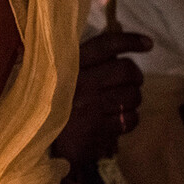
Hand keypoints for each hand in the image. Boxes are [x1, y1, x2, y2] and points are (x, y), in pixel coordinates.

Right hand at [51, 31, 149, 166]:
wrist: (35, 143)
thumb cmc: (48, 104)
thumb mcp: (57, 76)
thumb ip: (81, 61)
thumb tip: (114, 46)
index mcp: (69, 65)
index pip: (105, 45)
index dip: (130, 41)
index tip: (148, 43)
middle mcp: (81, 84)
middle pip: (126, 70)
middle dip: (136, 75)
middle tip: (133, 80)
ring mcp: (91, 108)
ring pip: (132, 96)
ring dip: (133, 99)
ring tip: (122, 102)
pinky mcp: (98, 130)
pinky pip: (130, 120)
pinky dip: (130, 119)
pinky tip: (118, 119)